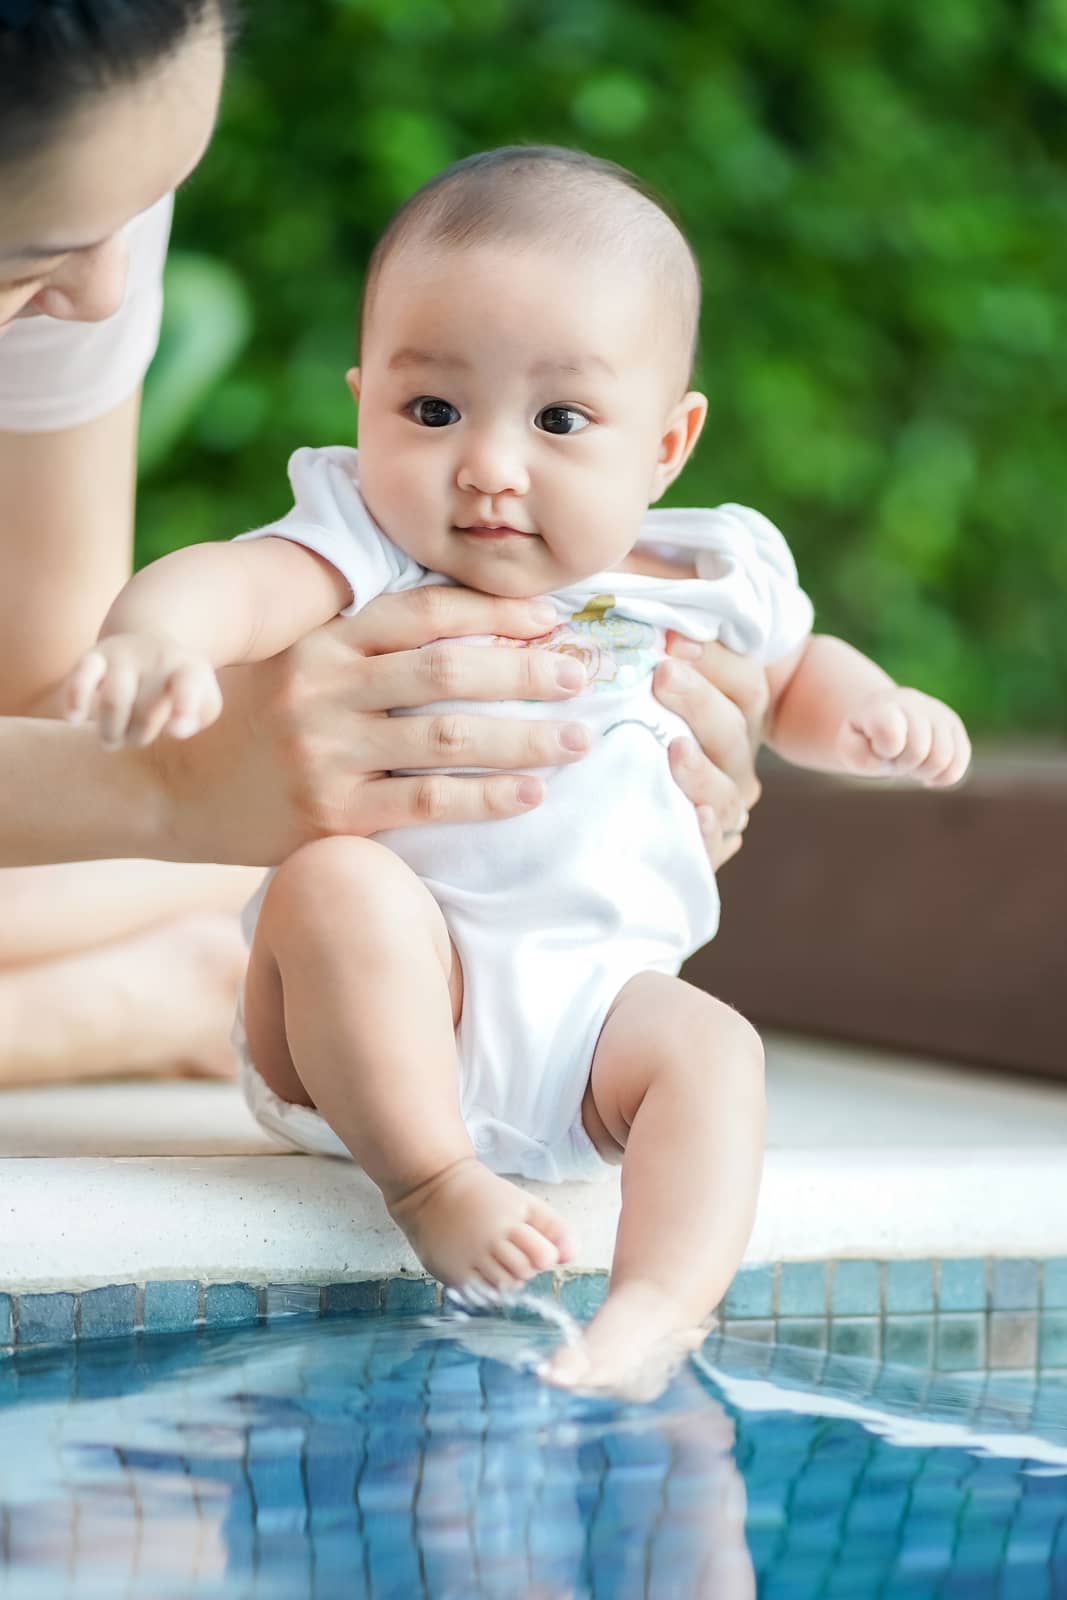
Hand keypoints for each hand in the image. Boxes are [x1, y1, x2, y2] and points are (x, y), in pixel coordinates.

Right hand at [64, 633, 222, 748]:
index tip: (177, 730)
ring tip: (112, 739)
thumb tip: (177, 730)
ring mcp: (123, 654)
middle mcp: (156, 656)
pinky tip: (75, 719)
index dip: (184, 707)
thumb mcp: (202, 702)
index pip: (188, 685)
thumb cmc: (178, 688)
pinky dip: (74, 699)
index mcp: (189, 668)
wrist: (149, 646)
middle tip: (136, 736)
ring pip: (113, 700)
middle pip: (144, 712)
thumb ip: (195, 717)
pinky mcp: (93, 657)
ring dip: (111, 731)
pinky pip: (79, 678)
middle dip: (138, 735)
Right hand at [151, 586, 590, 864]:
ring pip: (447, 738)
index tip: (553, 620)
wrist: (165, 787)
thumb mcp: (295, 662)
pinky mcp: (330, 815)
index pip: (426, 612)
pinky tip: (531, 793)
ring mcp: (326, 754)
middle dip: (525, 670)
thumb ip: (365, 646)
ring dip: (524, 738)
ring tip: (577, 739)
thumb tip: (468, 630)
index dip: (496, 613)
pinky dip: (486, 797)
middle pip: (447, 669)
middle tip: (582, 675)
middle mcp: (324, 690)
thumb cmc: (248, 718)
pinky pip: (427, 803)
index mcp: (323, 643)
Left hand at [655, 638, 768, 868]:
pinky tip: (694, 818)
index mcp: (738, 712)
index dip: (713, 660)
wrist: (623, 800)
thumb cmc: (638, 719)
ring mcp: (724, 804)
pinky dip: (707, 834)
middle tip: (663, 676)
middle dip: (698, 701)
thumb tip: (657, 633)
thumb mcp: (660, 685)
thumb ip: (667, 658)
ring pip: (725, 790)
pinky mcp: (704, 845)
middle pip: (732, 731)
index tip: (669, 642)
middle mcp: (736, 758)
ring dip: (701, 771)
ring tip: (675, 750)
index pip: (745, 684)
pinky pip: (713, 845)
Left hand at [837, 687, 970, 786]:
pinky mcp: (955, 727)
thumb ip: (858, 757)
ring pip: (943, 758)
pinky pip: (959, 762)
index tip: (879, 748)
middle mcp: (914, 703)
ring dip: (924, 771)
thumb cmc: (865, 738)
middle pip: (918, 751)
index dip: (886, 751)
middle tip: (894, 758)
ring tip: (910, 763)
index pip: (890, 733)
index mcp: (882, 706)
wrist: (883, 720)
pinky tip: (928, 773)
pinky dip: (943, 776)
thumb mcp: (848, 748)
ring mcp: (938, 713)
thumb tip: (886, 760)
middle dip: (903, 765)